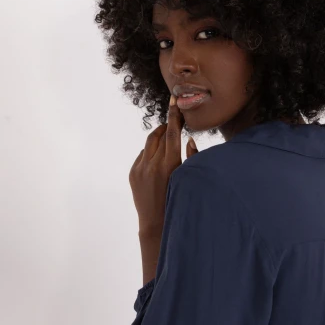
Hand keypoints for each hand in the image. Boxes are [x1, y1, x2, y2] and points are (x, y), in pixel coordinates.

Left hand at [129, 94, 198, 234]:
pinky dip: (151, 153)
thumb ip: (191, 158)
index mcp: (169, 166)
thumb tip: (189, 139)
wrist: (156, 223)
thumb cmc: (178, 201)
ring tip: (167, 140)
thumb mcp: (188, 179)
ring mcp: (140, 169)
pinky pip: (142, 156)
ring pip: (149, 144)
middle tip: (173, 123)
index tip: (174, 100)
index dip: (173, 115)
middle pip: (158, 135)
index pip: (171, 133)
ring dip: (158, 139)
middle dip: (165, 126)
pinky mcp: (132, 174)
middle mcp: (152, 165)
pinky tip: (159, 161)